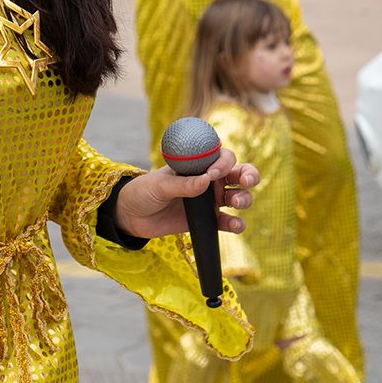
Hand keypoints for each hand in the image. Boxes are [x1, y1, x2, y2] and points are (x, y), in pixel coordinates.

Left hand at [114, 148, 259, 240]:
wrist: (132, 216)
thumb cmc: (144, 191)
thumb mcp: (159, 185)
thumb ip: (182, 184)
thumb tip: (206, 181)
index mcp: (198, 165)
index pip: (222, 156)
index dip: (225, 162)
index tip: (213, 172)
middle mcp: (209, 180)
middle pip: (239, 174)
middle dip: (249, 175)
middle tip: (245, 182)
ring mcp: (210, 201)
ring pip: (238, 196)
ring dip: (244, 198)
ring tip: (235, 204)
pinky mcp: (208, 220)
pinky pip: (228, 222)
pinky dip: (236, 224)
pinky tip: (235, 225)